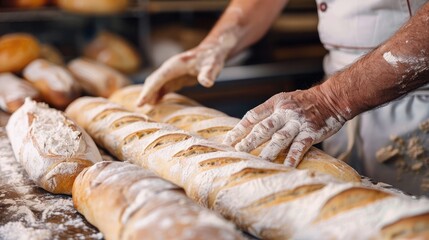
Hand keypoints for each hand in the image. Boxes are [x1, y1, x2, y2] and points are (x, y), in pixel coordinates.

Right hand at [137, 38, 234, 105]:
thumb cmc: (211, 59)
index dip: (149, 91)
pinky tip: (155, 103)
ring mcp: (171, 73)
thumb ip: (208, 74)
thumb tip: (207, 82)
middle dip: (145, 94)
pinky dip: (157, 95)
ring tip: (144, 108)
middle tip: (139, 108)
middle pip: (153, 81)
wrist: (211, 52)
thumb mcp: (212, 66)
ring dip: (149, 95)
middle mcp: (169, 68)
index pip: (158, 79)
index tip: (141, 102)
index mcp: (174, 65)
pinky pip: (162, 87)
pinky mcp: (174, 78)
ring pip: (156, 84)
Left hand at [223, 88, 346, 166]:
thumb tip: (250, 129)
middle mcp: (284, 112)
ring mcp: (297, 122)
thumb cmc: (305, 102)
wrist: (332, 97)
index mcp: (274, 103)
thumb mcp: (284, 100)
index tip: (228, 140)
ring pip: (280, 138)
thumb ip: (269, 113)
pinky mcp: (311, 132)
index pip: (252, 116)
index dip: (239, 128)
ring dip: (268, 151)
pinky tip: (286, 166)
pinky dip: (293, 156)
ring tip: (258, 162)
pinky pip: (300, 146)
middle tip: (237, 152)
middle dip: (249, 141)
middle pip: (263, 128)